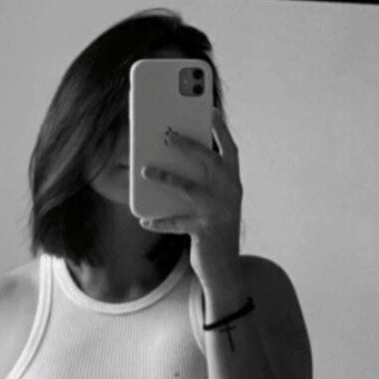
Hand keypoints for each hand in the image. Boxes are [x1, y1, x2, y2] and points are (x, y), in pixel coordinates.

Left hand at [139, 107, 243, 299]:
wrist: (226, 270)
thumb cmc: (214, 228)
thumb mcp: (214, 201)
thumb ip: (204, 180)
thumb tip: (174, 155)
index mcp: (234, 183)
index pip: (230, 150)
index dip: (221, 129)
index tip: (209, 109)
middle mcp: (230, 194)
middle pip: (208, 162)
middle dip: (187, 145)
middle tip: (166, 133)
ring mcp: (219, 213)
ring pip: (190, 188)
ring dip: (166, 177)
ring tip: (145, 169)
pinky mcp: (206, 232)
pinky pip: (177, 223)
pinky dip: (160, 221)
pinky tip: (144, 220)